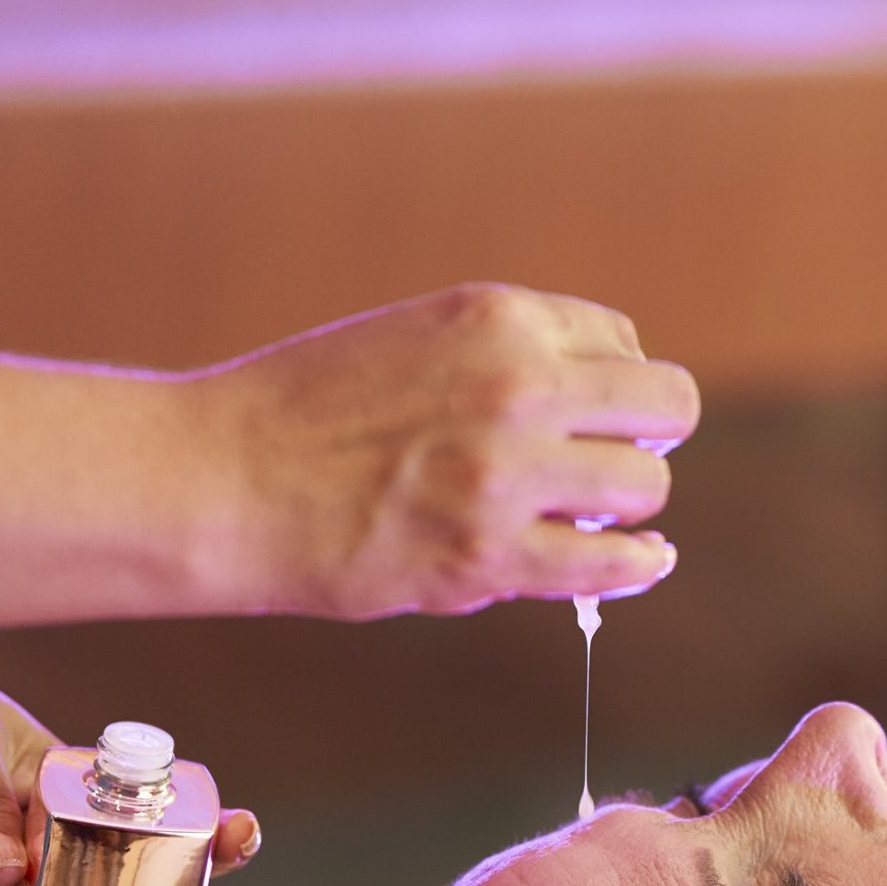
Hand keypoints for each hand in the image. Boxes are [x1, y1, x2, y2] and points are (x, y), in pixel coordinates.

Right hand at [197, 284, 700, 617]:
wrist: (220, 478)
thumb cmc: (311, 410)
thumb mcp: (418, 336)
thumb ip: (510, 359)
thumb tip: (605, 409)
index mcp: (499, 319)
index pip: (624, 344)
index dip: (613, 387)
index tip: (587, 416)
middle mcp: (516, 386)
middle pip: (666, 409)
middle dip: (645, 438)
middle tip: (610, 464)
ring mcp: (505, 474)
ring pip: (647, 488)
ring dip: (626, 507)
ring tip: (584, 515)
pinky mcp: (486, 555)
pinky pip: (611, 564)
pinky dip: (636, 566)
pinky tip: (639, 562)